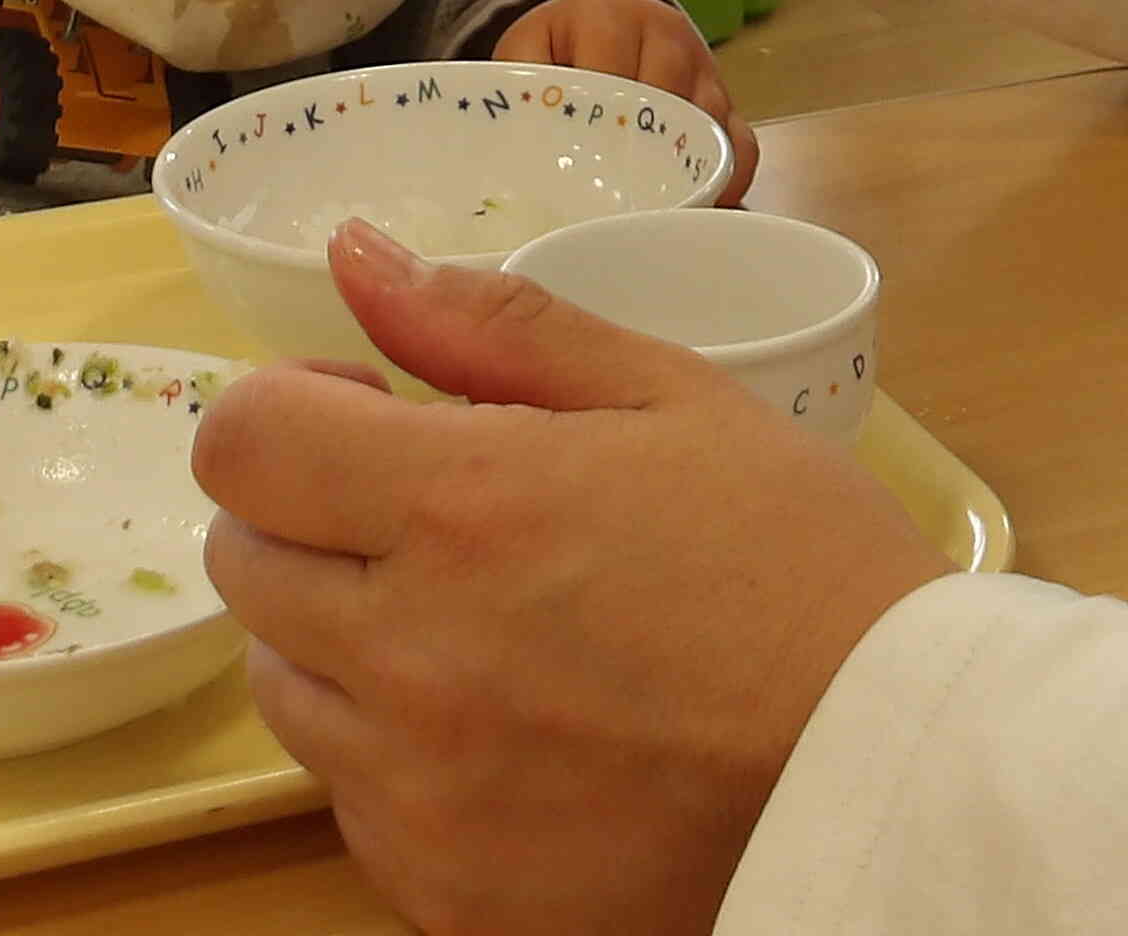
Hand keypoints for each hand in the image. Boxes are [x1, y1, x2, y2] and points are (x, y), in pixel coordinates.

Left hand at [197, 224, 949, 935]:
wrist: (883, 770)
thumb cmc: (798, 562)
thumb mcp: (672, 397)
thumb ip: (495, 324)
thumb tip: (354, 254)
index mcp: (462, 507)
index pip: (243, 443)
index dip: (292, 409)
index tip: (371, 414)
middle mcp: (408, 654)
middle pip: (244, 560)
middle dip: (314, 512)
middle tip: (435, 514)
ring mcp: (415, 789)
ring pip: (282, 684)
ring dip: (343, 632)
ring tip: (477, 623)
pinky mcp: (439, 888)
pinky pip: (348, 798)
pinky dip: (394, 750)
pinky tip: (507, 724)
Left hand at [488, 0, 755, 202]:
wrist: (600, 15)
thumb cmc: (559, 44)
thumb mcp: (526, 50)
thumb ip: (517, 88)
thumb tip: (510, 148)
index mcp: (610, 18)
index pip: (610, 72)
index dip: (599, 124)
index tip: (580, 172)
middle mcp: (665, 36)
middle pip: (667, 99)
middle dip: (645, 154)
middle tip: (616, 208)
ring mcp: (701, 68)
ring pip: (708, 121)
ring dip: (687, 170)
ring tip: (659, 218)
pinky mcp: (722, 99)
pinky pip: (740, 140)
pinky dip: (728, 175)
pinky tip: (707, 208)